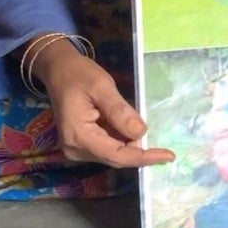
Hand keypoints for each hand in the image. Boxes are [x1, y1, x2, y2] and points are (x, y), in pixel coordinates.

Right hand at [33, 37, 174, 168]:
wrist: (59, 69)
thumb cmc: (79, 74)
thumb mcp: (102, 87)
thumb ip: (120, 111)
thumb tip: (141, 133)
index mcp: (78, 136)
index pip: (116, 155)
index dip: (143, 157)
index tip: (168, 156)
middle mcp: (75, 149)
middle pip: (115, 158)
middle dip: (139, 151)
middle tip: (163, 146)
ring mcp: (76, 148)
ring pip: (112, 153)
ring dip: (130, 144)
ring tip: (143, 126)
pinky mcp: (80, 143)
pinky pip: (106, 146)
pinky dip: (122, 139)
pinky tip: (130, 126)